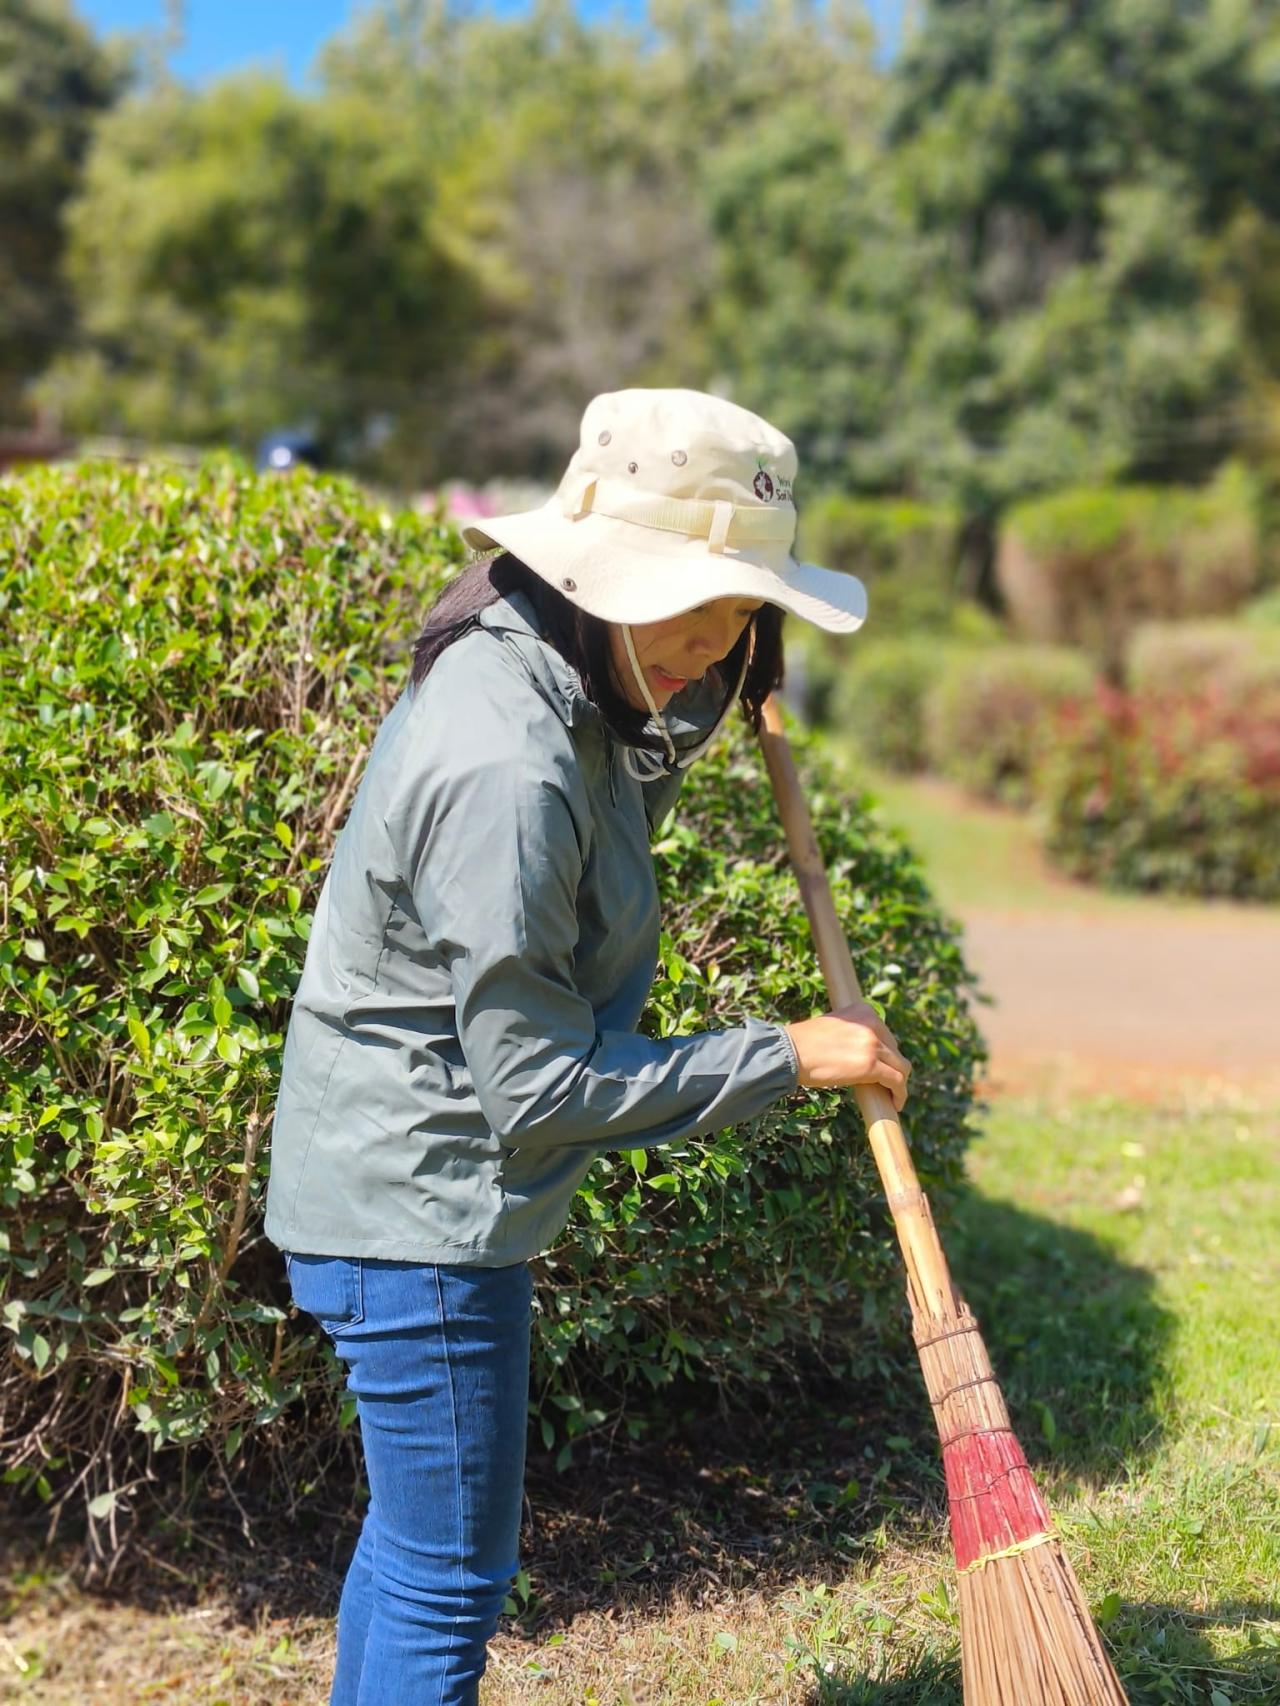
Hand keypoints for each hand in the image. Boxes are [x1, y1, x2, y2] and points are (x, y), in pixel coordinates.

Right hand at [785, 1001, 912, 1110]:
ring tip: (893, 1097)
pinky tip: (895, 1104)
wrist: (790, 1052)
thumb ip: (854, 1034)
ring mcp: (873, 1043)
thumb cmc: (804, 1044)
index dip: (886, 1055)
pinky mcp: (871, 1065)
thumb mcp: (835, 1028)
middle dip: (892, 1068)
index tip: (883, 1068)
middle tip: (885, 1086)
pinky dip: (900, 1094)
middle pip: (895, 1051)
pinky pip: (897, 1081)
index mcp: (864, 1011)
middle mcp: (872, 1023)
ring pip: (901, 1067)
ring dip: (899, 1083)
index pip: (885, 1035)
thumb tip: (864, 1055)